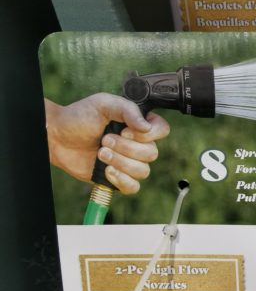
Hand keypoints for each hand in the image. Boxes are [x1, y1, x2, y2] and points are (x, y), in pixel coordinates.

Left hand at [45, 94, 170, 193]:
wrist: (58, 137)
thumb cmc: (80, 117)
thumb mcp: (104, 104)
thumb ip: (128, 110)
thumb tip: (146, 127)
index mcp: (138, 124)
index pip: (162, 130)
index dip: (148, 134)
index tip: (125, 130)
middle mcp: (138, 144)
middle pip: (152, 153)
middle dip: (126, 148)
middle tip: (104, 140)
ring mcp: (129, 162)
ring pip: (143, 171)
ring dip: (120, 162)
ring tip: (100, 153)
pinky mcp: (118, 178)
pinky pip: (133, 187)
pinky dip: (121, 180)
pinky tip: (106, 170)